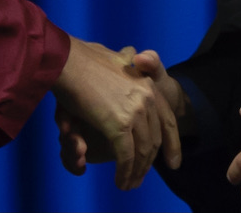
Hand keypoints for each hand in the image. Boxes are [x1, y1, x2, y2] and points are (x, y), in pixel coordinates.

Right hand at [52, 38, 181, 189]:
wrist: (67, 59)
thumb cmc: (83, 58)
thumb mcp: (115, 58)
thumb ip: (128, 62)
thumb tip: (135, 56)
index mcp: (148, 84)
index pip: (168, 120)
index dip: (173, 144)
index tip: (174, 163)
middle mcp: (146, 97)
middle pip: (156, 139)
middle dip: (149, 163)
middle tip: (141, 177)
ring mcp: (134, 111)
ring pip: (142, 151)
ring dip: (137, 172)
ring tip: (130, 184)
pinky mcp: (118, 124)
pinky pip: (126, 156)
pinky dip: (125, 172)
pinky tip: (121, 182)